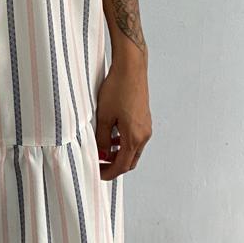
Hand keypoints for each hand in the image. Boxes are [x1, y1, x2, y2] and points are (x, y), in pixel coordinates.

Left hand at [94, 54, 151, 180]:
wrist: (131, 69)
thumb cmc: (117, 88)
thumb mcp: (104, 116)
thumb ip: (103, 139)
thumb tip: (102, 155)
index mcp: (134, 137)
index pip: (122, 166)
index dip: (108, 173)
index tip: (97, 173)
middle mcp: (144, 135)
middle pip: (130, 161)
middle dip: (114, 166)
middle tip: (98, 165)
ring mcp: (146, 127)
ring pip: (133, 150)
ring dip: (119, 154)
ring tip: (102, 151)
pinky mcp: (144, 119)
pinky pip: (135, 139)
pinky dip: (124, 144)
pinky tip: (112, 137)